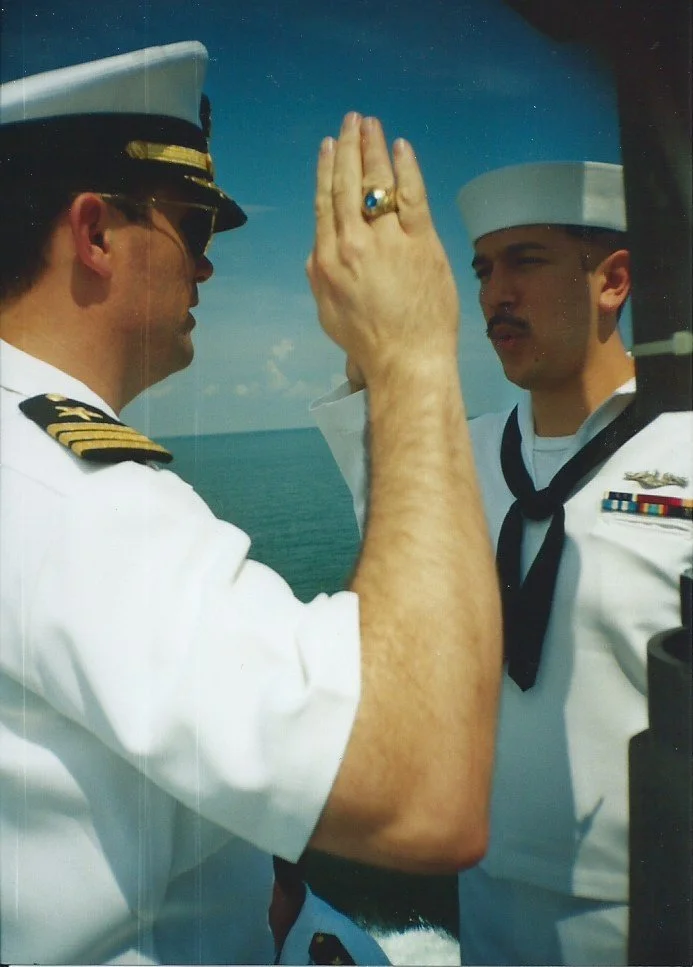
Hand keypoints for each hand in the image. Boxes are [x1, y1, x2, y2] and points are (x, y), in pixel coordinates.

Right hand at [306, 113, 458, 385]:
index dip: (325, 170)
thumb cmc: (367, 343)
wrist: (406, 360)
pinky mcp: (422, 243)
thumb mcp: (327, 311)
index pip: (325, 203)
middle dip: (348, 148)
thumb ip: (319, 273)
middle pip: (348, 185)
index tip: (328, 146)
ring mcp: (388, 241)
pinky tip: (401, 148)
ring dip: (373, 148)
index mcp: (327, 260)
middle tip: (350, 121)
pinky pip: (412, 196)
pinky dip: (406, 168)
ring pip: (377, 183)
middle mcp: (353, 244)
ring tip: (371, 124)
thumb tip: (319, 245)